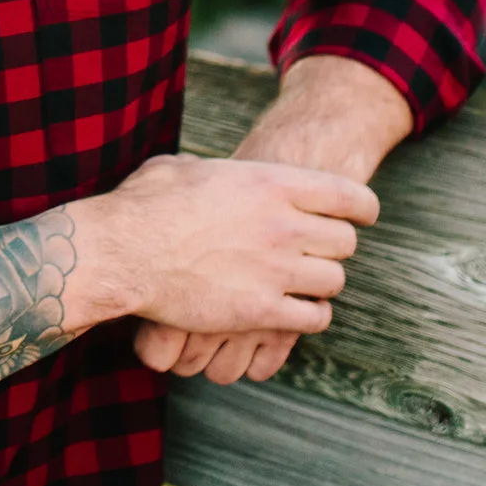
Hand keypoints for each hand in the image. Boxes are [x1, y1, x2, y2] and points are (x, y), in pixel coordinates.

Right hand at [134, 56, 413, 381]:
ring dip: (322, 283)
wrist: (123, 252)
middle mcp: (283, 225)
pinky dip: (310, 316)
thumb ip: (214, 171)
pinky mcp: (262, 310)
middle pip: (345, 242)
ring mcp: (276, 270)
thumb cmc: (145, 205)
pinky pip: (313, 318)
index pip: (348, 196)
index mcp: (271, 182)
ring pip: (334, 281)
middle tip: (319, 252)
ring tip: (305, 284)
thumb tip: (208, 172)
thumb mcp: (184, 168)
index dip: (361, 208)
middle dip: (335, 247)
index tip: (362, 216)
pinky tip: (295, 312)